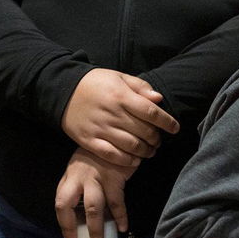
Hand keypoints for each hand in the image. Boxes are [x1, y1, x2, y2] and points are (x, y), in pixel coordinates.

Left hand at [55, 147, 137, 237]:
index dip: (64, 225)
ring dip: (97, 230)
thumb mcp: (80, 170)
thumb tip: (79, 218)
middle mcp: (79, 179)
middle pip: (70, 206)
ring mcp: (97, 178)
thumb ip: (77, 189)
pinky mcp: (115, 177)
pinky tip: (122, 227)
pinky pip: (117, 202)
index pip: (60, 204)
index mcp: (69, 178)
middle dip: (74, 230)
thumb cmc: (97, 157)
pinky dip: (120, 216)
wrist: (116, 136)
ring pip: (94, 208)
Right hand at [61, 69, 178, 165]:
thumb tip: (159, 99)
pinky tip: (134, 159)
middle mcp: (112, 114)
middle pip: (144, 131)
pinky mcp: (89, 141)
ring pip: (131, 146)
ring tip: (149, 151)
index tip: (175, 128)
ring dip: (145, 151)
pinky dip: (127, 160)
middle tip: (158, 140)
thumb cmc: (96, 82)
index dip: (167, 122)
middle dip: (156, 139)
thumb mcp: (119, 77)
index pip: (151, 112)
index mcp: (121, 96)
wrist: (63, 90)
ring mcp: (100, 129)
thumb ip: (140, 87)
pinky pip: (112, 155)